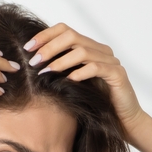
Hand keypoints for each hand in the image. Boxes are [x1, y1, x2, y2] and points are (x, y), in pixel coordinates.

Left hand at [23, 23, 147, 137]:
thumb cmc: (96, 103)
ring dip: (60, 61)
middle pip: (72, 36)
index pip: (65, 30)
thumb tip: (33, 61)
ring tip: (45, 72)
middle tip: (34, 62)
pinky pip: (95, 68)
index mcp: (91, 48)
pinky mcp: (117, 74)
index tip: (28, 48)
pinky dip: (79, 73)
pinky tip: (67, 81)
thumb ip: (61, 69)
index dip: (45, 36)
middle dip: (49, 47)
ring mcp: (111, 61)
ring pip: (82, 52)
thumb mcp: (74, 83)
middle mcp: (102, 50)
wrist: (123, 121)